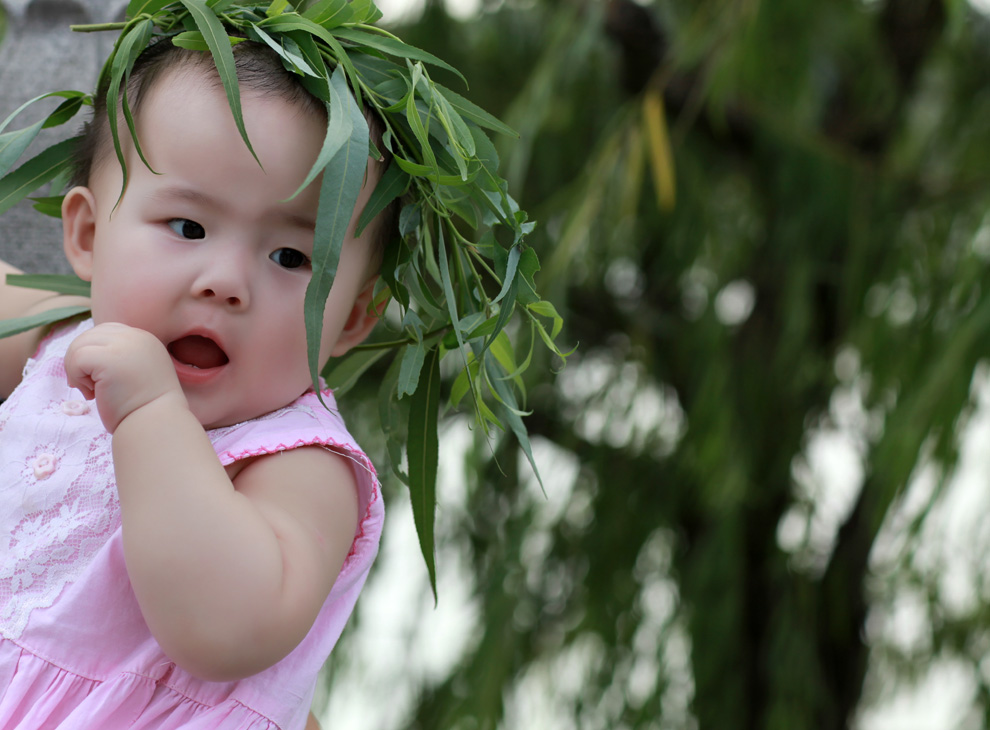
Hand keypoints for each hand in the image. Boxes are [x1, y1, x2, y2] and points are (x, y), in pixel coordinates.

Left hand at [64, 322, 186, 432]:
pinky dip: (76, 377)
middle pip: (89, 336)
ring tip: (92, 392)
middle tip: (89, 388)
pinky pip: (76, 358)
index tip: (100, 379)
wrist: (156, 424)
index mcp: (144, 339)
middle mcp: (137, 336)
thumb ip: (120, 357)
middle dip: (80, 362)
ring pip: (79, 345)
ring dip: (77, 371)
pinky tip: (92, 394)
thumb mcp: (136, 372)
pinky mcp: (109, 358)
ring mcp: (124, 344)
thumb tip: (84, 353)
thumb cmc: (144, 407)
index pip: (105, 332)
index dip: (94, 354)